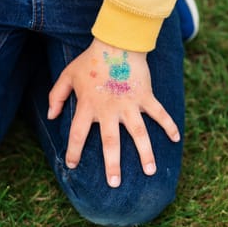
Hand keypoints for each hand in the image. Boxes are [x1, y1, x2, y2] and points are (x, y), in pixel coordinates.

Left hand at [48, 39, 179, 187]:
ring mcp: (129, 104)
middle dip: (112, 165)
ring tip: (149, 172)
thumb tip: (51, 117)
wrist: (116, 42)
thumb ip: (56, 96)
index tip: (72, 165)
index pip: (78, 134)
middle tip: (114, 184)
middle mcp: (109, 110)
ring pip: (139, 134)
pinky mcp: (145, 97)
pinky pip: (159, 114)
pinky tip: (176, 140)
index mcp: (88, 106)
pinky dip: (169, 125)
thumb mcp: (67, 76)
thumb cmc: (89, 60)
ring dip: (145, 153)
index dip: (74, 151)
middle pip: (110, 142)